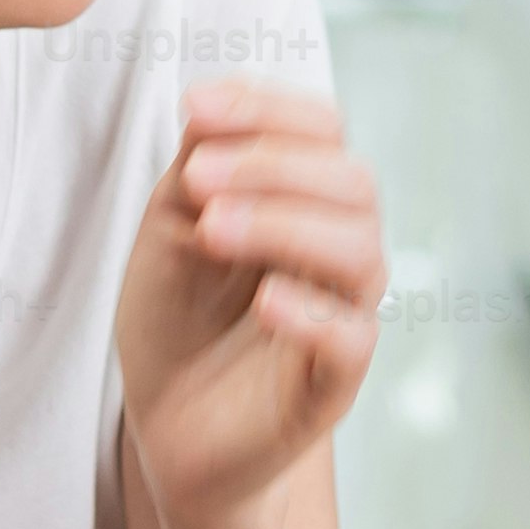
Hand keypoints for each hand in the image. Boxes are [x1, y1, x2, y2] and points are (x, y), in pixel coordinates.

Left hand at [117, 78, 382, 528]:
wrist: (169, 425)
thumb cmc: (178, 317)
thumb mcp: (172, 224)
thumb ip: (199, 163)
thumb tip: (211, 103)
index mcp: (306, 201)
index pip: (324, 130)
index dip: (268, 107)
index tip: (193, 107)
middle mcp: (336, 251)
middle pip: (353, 183)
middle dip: (272, 166)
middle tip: (195, 179)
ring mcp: (341, 315)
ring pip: (360, 251)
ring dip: (284, 225)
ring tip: (210, 231)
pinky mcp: (333, 383)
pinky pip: (352, 338)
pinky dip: (311, 312)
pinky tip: (263, 301)